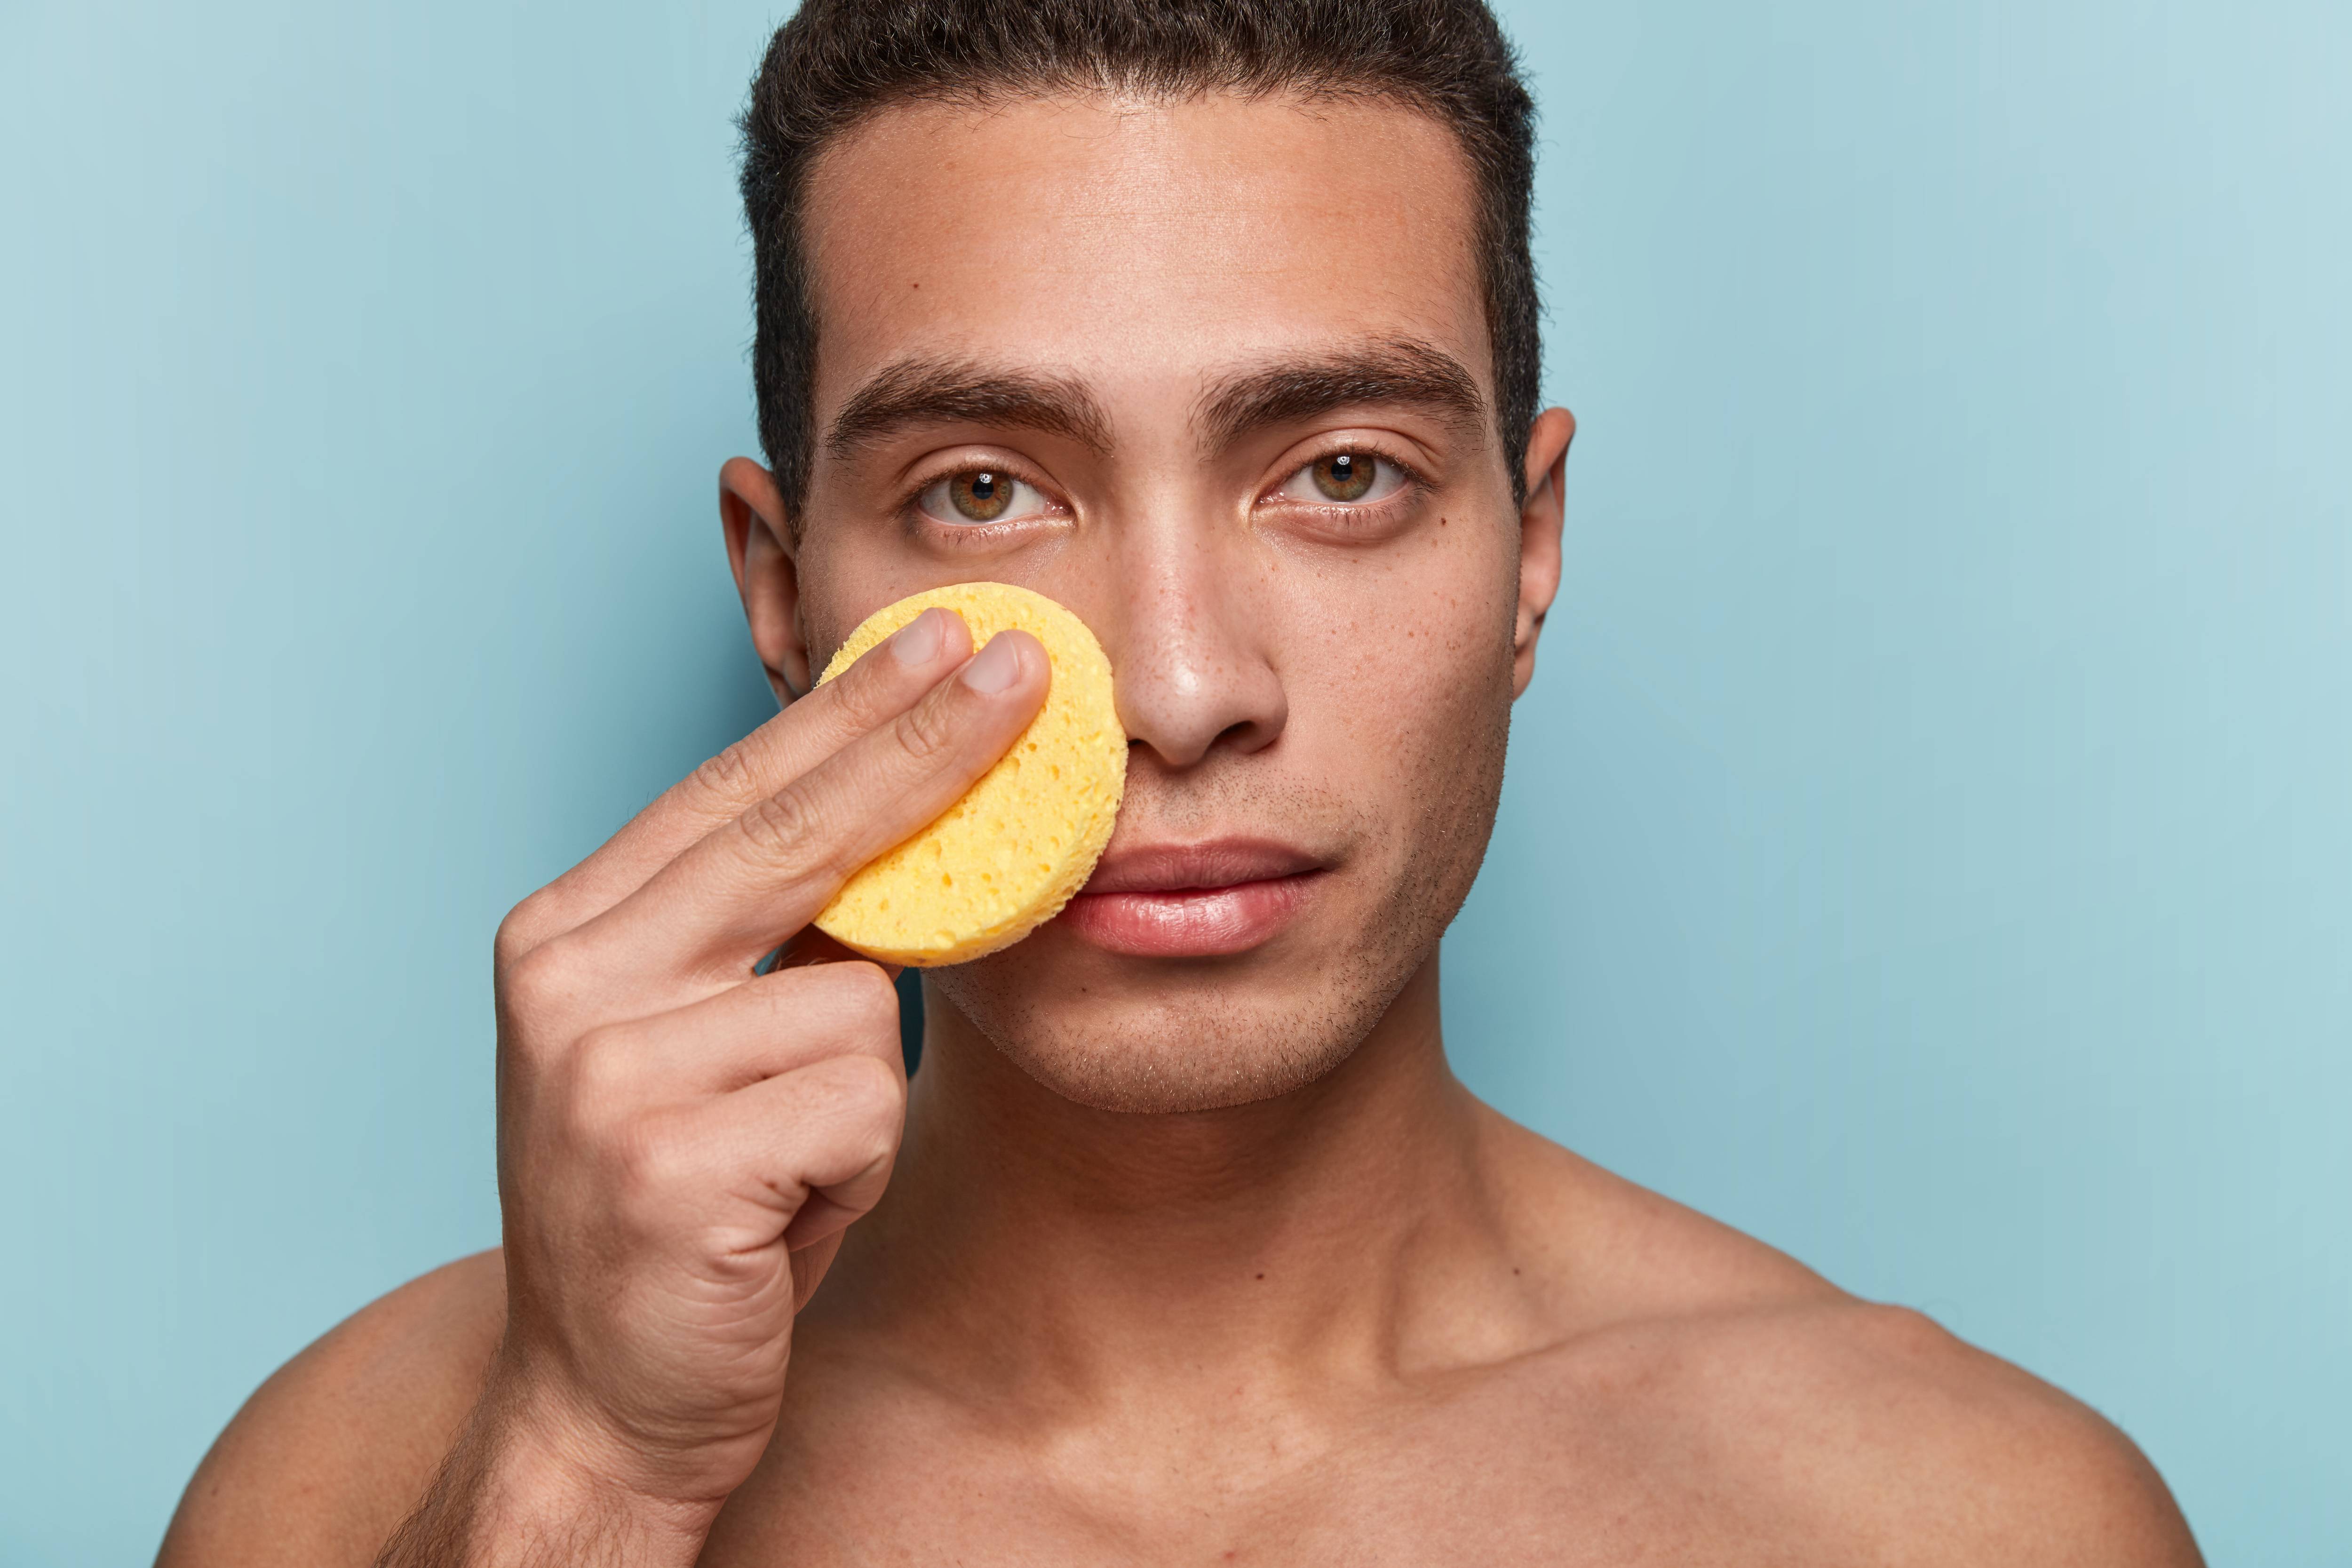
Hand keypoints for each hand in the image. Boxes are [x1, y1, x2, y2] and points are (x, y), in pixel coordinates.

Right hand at [378, 608, 1046, 1564]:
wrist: (604, 1404)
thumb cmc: (689, 1215)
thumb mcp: (710, 1048)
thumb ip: (776, 941)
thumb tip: (915, 818)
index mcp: (568, 935)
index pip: (738, 795)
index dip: (852, 714)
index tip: (948, 642)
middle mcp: (569, 981)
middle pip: (791, 835)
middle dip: (921, 743)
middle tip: (1023, 667)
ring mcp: (606, 1070)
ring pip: (853, 999)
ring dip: (857, 1096)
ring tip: (788, 1171)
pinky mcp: (667, 1162)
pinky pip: (857, 1103)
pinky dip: (851, 1167)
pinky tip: (782, 1219)